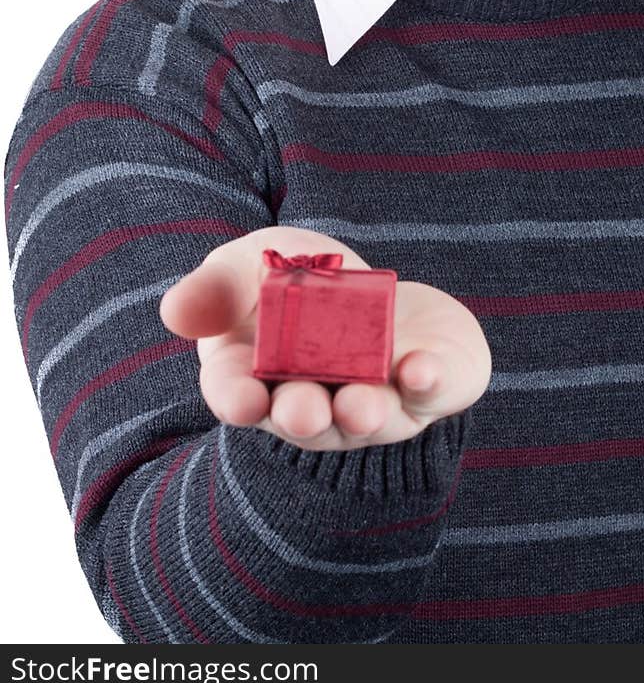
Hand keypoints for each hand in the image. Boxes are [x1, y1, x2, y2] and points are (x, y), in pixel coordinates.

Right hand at [159, 225, 491, 451]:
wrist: (376, 286)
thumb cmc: (299, 279)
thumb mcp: (251, 264)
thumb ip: (215, 286)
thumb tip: (175, 312)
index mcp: (258, 375)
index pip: (236, 395)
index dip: (236, 398)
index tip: (241, 398)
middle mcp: (312, 400)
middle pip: (301, 418)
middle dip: (301, 415)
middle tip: (302, 409)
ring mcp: (371, 399)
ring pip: (363, 416)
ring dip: (361, 412)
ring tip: (362, 406)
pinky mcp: (424, 387)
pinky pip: (428, 392)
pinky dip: (425, 380)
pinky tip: (422, 368)